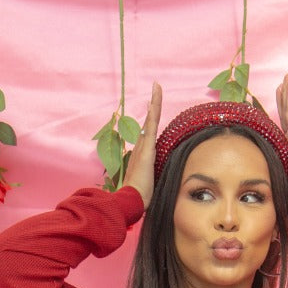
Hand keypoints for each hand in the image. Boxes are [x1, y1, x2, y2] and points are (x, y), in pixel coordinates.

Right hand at [122, 82, 162, 207]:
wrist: (130, 201)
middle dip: (154, 104)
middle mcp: (141, 147)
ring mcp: (143, 147)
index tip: (153, 104)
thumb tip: (151, 182)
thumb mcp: (149, 185)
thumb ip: (150, 179)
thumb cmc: (138, 197)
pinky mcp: (146, 150)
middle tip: (156, 87)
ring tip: (157, 87)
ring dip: (154, 103)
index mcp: (143, 153)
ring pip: (151, 120)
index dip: (151, 117)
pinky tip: (154, 101)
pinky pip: (151, 127)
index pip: (149, 131)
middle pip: (150, 121)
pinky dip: (153, 113)